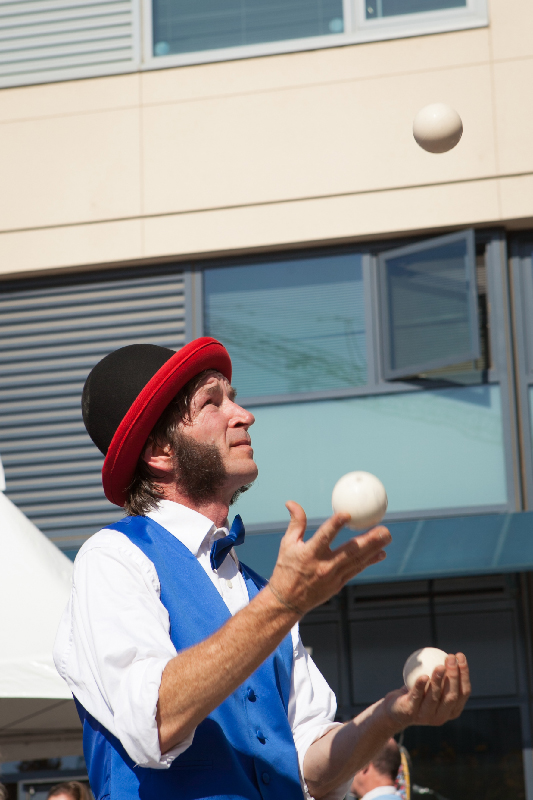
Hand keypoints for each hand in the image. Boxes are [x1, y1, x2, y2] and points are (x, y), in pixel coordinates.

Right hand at [268, 501, 390, 615]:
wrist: (288, 601)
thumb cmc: (287, 568)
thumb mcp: (287, 544)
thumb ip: (296, 523)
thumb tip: (292, 502)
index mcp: (309, 554)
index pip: (324, 537)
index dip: (335, 525)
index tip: (347, 514)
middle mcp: (323, 566)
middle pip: (349, 551)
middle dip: (368, 540)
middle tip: (383, 529)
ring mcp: (333, 576)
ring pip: (357, 561)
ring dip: (374, 549)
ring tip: (387, 537)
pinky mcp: (338, 584)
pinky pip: (356, 570)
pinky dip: (369, 562)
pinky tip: (381, 553)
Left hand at [385, 653, 470, 729]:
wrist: (396, 709)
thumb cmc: (420, 694)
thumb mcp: (434, 686)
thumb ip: (443, 677)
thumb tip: (453, 655)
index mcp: (452, 711)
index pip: (463, 692)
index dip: (464, 674)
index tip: (460, 657)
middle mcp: (441, 717)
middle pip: (451, 696)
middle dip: (453, 676)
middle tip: (451, 657)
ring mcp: (426, 717)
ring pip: (434, 697)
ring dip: (438, 680)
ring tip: (440, 666)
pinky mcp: (410, 712)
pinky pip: (416, 696)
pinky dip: (420, 686)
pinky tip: (424, 676)